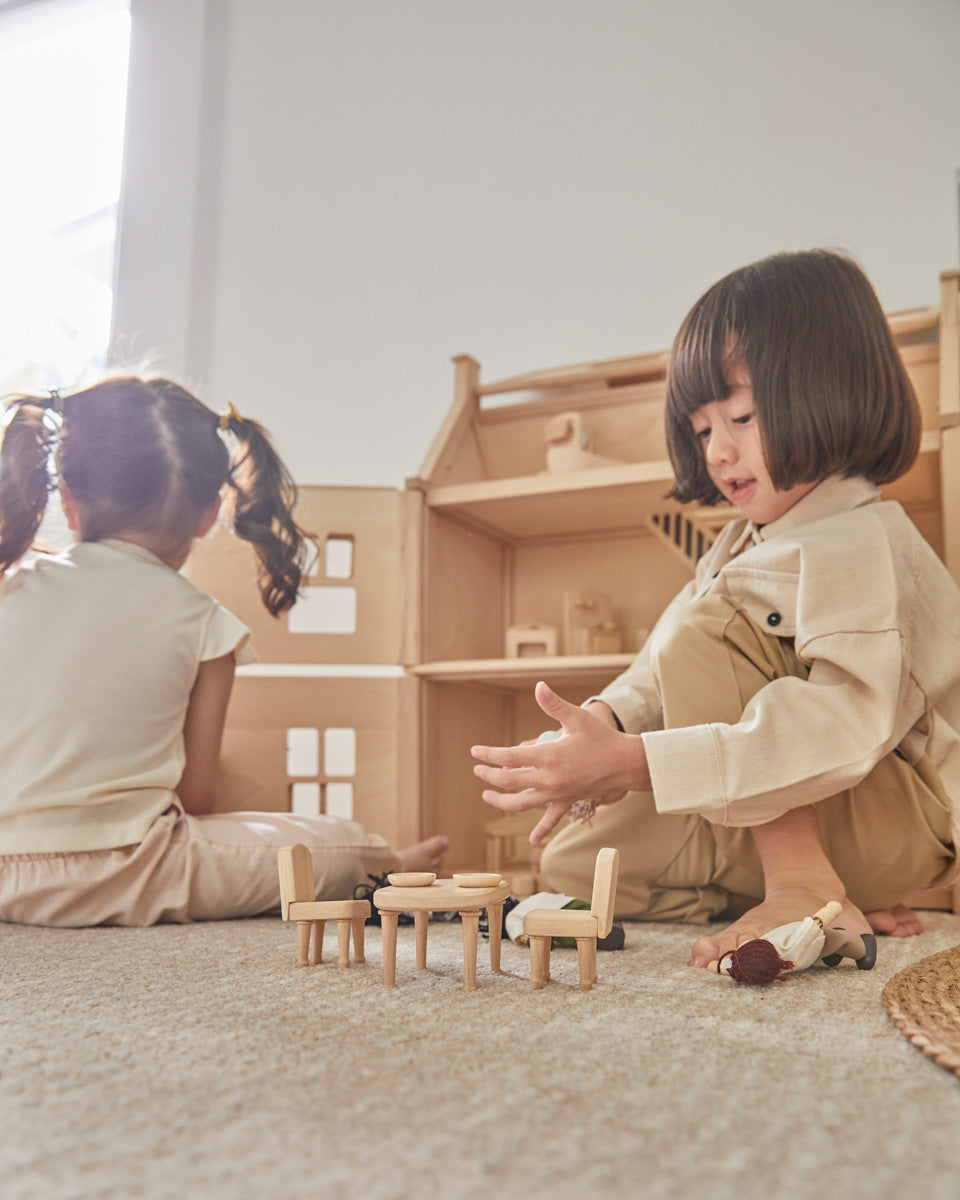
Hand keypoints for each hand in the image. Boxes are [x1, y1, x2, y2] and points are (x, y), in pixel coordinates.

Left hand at [471, 681, 648, 843]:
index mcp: (549, 756)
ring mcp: (558, 794)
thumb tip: (539, 686)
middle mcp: (550, 779)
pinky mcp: (567, 802)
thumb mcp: (577, 717)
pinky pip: (551, 820)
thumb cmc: (602, 737)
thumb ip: (554, 704)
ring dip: (502, 802)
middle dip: (489, 776)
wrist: (626, 763)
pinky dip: (541, 831)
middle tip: (477, 769)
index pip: (509, 757)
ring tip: (488, 797)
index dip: (489, 754)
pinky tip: (533, 841)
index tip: (475, 752)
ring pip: (522, 804)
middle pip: (509, 782)